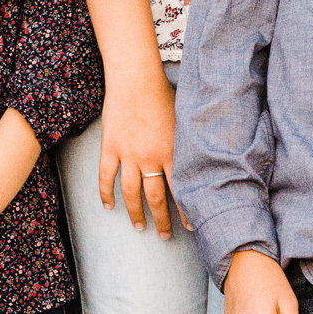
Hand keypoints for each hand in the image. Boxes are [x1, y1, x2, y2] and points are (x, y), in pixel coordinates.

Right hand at [98, 76, 189, 237]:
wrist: (135, 78)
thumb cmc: (163, 94)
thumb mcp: (184, 119)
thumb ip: (190, 142)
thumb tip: (206, 157)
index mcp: (172, 152)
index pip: (181, 190)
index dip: (185, 212)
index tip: (190, 227)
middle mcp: (150, 157)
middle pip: (156, 197)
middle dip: (161, 220)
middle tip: (164, 235)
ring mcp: (128, 154)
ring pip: (131, 193)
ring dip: (135, 213)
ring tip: (139, 225)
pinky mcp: (110, 147)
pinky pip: (106, 176)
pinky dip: (106, 193)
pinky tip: (109, 206)